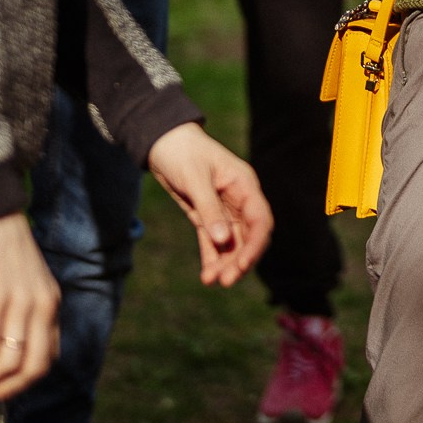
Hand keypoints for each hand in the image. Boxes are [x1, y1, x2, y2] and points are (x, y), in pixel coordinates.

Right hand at [0, 212, 58, 402]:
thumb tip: (5, 344)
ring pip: (10, 361)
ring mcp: (21, 302)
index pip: (48, 355)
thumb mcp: (25, 280)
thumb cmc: (0, 247)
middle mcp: (42, 305)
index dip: (25, 380)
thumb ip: (24, 309)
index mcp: (50, 302)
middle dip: (10, 389)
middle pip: (35, 366)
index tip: (3, 387)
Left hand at [145, 122, 273, 287]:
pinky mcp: (206, 216)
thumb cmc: (182, 152)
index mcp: (244, 185)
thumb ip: (209, 208)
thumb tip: (222, 239)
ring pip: (231, 242)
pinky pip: (213, 241)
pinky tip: (206, 275)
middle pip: (248, 236)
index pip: (260, 220)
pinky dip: (211, 258)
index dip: (255, 245)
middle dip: (240, 259)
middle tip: (226, 281)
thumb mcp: (195, 178)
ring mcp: (223, 209)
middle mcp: (239, 200)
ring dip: (225, 263)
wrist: (162, 142)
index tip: (242, 265)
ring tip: (212, 281)